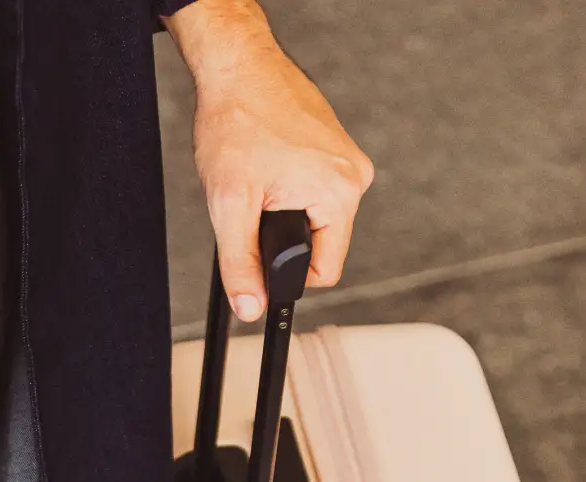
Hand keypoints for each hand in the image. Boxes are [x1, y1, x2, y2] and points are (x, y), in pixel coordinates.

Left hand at [165, 0, 373, 319]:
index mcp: (341, 195)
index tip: (260, 258)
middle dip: (282, 236)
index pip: (325, 270)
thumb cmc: (238, 122)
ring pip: (314, 218)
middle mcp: (354, 177)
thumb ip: (241, 265)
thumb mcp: (231, 205)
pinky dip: (286, 189)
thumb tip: (251, 308)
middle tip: (252, 204)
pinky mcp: (335, 150)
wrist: (238, 69)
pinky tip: (266, 166)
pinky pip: (312, 191)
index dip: (287, 275)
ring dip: (283, 211)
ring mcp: (347, 161)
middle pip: (320, 244)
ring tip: (257, 180)